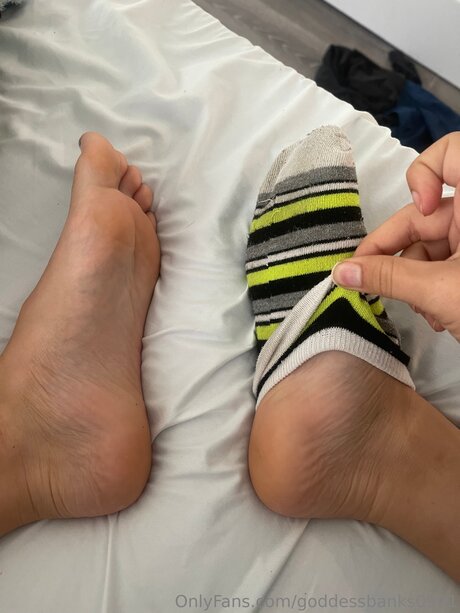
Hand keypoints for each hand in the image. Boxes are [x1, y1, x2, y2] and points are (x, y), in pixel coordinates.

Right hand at [332, 132, 459, 340]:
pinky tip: (437, 316)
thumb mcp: (441, 292)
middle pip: (422, 217)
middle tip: (367, 282)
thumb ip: (388, 279)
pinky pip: (441, 266)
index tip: (419, 209)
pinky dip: (430, 289)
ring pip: (428, 247)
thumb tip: (342, 272)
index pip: (449, 154)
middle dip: (397, 253)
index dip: (424, 173)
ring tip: (421, 311)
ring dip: (412, 279)